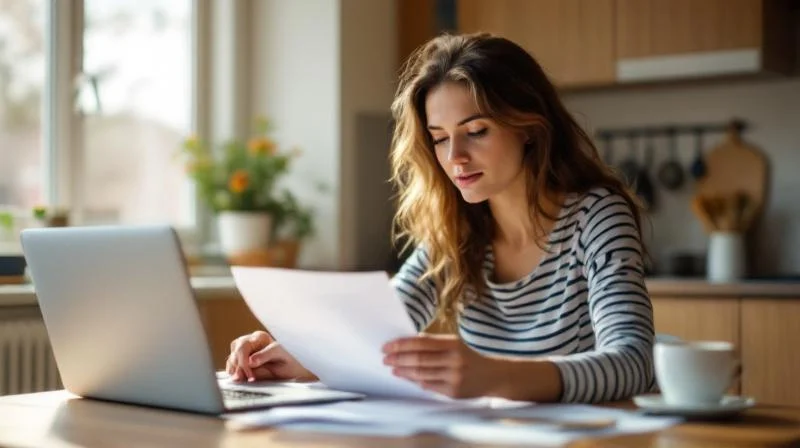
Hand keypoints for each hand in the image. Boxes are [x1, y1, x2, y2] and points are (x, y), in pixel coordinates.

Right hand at [226, 331, 315, 382]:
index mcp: (260, 338)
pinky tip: (239, 379)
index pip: (243, 346)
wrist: (297, 372)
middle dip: (238, 366)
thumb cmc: (292, 361)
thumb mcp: (281, 356)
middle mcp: (251, 342)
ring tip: (241, 380)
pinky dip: (233, 372)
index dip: (243, 362)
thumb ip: (265, 356)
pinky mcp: (244, 362)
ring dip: (234, 369)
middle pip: (235, 351)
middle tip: (244, 379)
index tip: (250, 376)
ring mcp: (246, 352)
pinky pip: (232, 365)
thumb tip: (250, 360)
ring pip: (232, 357)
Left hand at [382, 334, 496, 397]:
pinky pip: (429, 386)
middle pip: (419, 359)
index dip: (401, 344)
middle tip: (385, 358)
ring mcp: (454, 377)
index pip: (421, 343)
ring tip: (393, 368)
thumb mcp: (455, 344)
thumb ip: (434, 344)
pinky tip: (407, 377)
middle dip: (398, 358)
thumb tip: (407, 344)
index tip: (387, 346)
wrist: (495, 376)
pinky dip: (416, 381)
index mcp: (453, 344)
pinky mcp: (453, 392)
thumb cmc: (469, 357)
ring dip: (403, 371)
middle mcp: (454, 360)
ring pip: (421, 374)